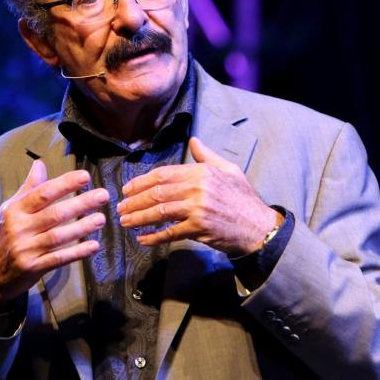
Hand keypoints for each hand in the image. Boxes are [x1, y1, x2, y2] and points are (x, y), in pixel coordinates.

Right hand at [0, 159, 108, 312]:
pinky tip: (93, 246)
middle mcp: (19, 228)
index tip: (86, 176)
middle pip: (54, 214)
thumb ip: (28, 188)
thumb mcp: (10, 210)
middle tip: (103, 195)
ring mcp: (25, 249)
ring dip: (82, 228)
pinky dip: (77, 252)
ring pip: (58, 236)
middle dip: (81, 203)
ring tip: (101, 219)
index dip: (65, 184)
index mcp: (15, 210)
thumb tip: (39, 163)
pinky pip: (58, 259)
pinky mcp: (32, 268)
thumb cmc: (3, 236)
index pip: (43, 193)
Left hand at [117, 137, 281, 256]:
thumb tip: (194, 141)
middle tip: (121, 208)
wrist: (259, 227)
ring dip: (138, 218)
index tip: (128, 189)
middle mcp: (198, 188)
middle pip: (157, 193)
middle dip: (135, 201)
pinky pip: (169, 233)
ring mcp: (197, 209)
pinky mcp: (198, 229)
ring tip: (125, 222)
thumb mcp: (229, 170)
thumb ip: (207, 157)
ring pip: (159, 213)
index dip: (142, 182)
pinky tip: (142, 239)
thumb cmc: (243, 199)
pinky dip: (153, 237)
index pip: (163, 174)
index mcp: (201, 172)